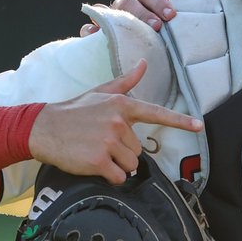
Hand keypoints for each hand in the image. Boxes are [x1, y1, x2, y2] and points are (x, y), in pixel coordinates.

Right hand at [28, 60, 202, 183]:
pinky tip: (93, 164)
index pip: (156, 113)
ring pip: (130, 164)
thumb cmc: (74, 111)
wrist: (42, 128)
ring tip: (95, 151)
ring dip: (116, 164)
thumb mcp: (100, 92)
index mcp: (122, 105)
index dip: (180, 121)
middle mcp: (118, 122)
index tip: (199, 126)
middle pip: (138, 149)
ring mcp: (108, 141)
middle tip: (100, 141)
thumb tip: (143, 64)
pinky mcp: (98, 160)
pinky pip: (118, 176)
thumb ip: (125, 82)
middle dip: (122, 150)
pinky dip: (109, 176)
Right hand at [80, 0, 190, 34]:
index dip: (158, 1)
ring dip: (121, 22)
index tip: (171, 15)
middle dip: (143, 14)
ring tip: (132, 33)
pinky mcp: (101, 33)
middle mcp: (126, 4)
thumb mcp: (178, 11)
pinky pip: (91, 29)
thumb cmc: (170, 26)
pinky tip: (94, 34)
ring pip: (110, 13)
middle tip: (157, 26)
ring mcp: (112, 18)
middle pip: (129, 3)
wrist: (163, 51)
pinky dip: (90, 30)